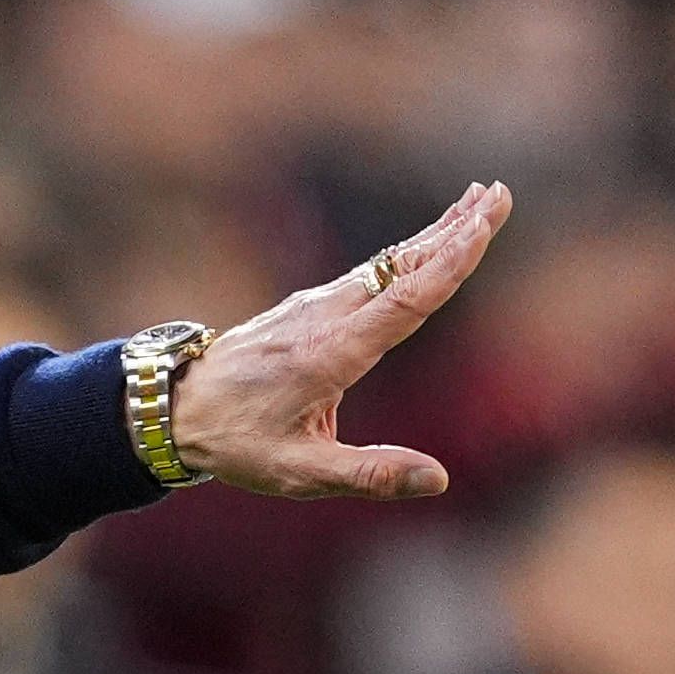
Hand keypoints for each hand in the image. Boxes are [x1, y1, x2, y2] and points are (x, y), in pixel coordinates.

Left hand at [167, 181, 513, 499]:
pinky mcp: (307, 309)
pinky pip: (368, 273)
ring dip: (435, 233)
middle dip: (455, 230)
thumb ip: (370, 475)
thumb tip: (438, 479)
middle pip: (402, 267)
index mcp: (332, 354)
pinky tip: (423, 247)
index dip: (451, 261)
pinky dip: (406, 254)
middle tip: (501, 194)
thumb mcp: (300, 472)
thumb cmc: (236, 443)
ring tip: (478, 203)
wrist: (173, 409)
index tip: (486, 223)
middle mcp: (326, 318)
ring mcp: (315, 308)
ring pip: (386, 264)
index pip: (405, 300)